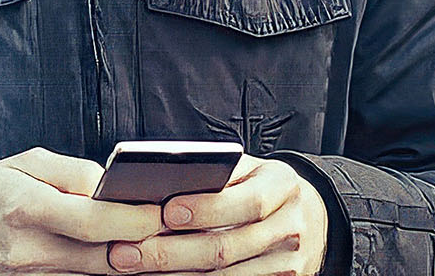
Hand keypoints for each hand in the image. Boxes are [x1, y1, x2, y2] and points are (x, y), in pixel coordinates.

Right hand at [0, 147, 165, 274]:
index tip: (161, 210)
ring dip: (130, 263)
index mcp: (25, 208)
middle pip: (102, 257)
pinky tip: (123, 259)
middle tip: (172, 231)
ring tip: (158, 245)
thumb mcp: (22, 164)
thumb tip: (111, 186)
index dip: (133, 218)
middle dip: (145, 245)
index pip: (91, 220)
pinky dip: (105, 273)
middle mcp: (29, 250)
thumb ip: (71, 172)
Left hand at [107, 155, 326, 275]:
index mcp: (282, 185)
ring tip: (133, 267)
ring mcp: (288, 262)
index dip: (206, 209)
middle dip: (171, 252)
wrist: (309, 217)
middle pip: (227, 247)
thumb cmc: (262, 186)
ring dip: (174, 274)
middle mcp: (290, 226)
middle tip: (125, 252)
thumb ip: (215, 173)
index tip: (166, 212)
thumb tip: (157, 183)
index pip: (247, 202)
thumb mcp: (247, 169)